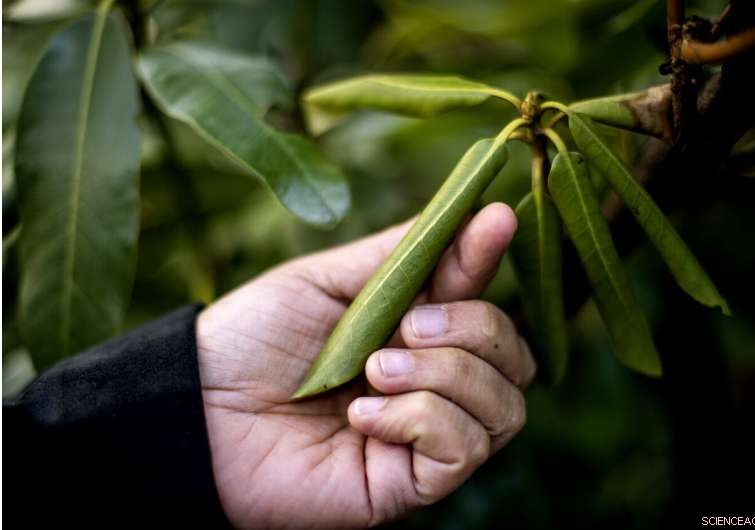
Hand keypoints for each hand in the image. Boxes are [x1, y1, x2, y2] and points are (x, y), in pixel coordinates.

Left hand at [197, 203, 535, 528]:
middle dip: (473, 328)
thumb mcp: (329, 281)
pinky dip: (419, 420)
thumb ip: (402, 255)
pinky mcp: (407, 484)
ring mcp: (424, 437)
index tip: (498, 219)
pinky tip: (360, 416)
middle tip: (407, 326)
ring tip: (373, 370)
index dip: (492, 258)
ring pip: (504, 407)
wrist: (196, 407)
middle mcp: (433, 385)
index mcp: (415, 333)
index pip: (483, 298)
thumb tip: (478, 213)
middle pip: (514, 358)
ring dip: (444, 375)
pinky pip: (463, 450)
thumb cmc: (254, 338)